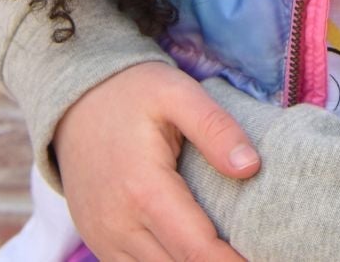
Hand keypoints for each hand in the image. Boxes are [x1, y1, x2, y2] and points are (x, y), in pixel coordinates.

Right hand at [56, 61, 260, 261]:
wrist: (75, 101)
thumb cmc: (133, 93)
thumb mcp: (177, 93)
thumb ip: (215, 128)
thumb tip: (250, 167)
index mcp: (143, 190)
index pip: (197, 250)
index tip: (264, 255)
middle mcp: (119, 224)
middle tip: (252, 250)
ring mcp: (104, 238)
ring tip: (226, 252)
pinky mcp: (99, 242)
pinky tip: (193, 252)